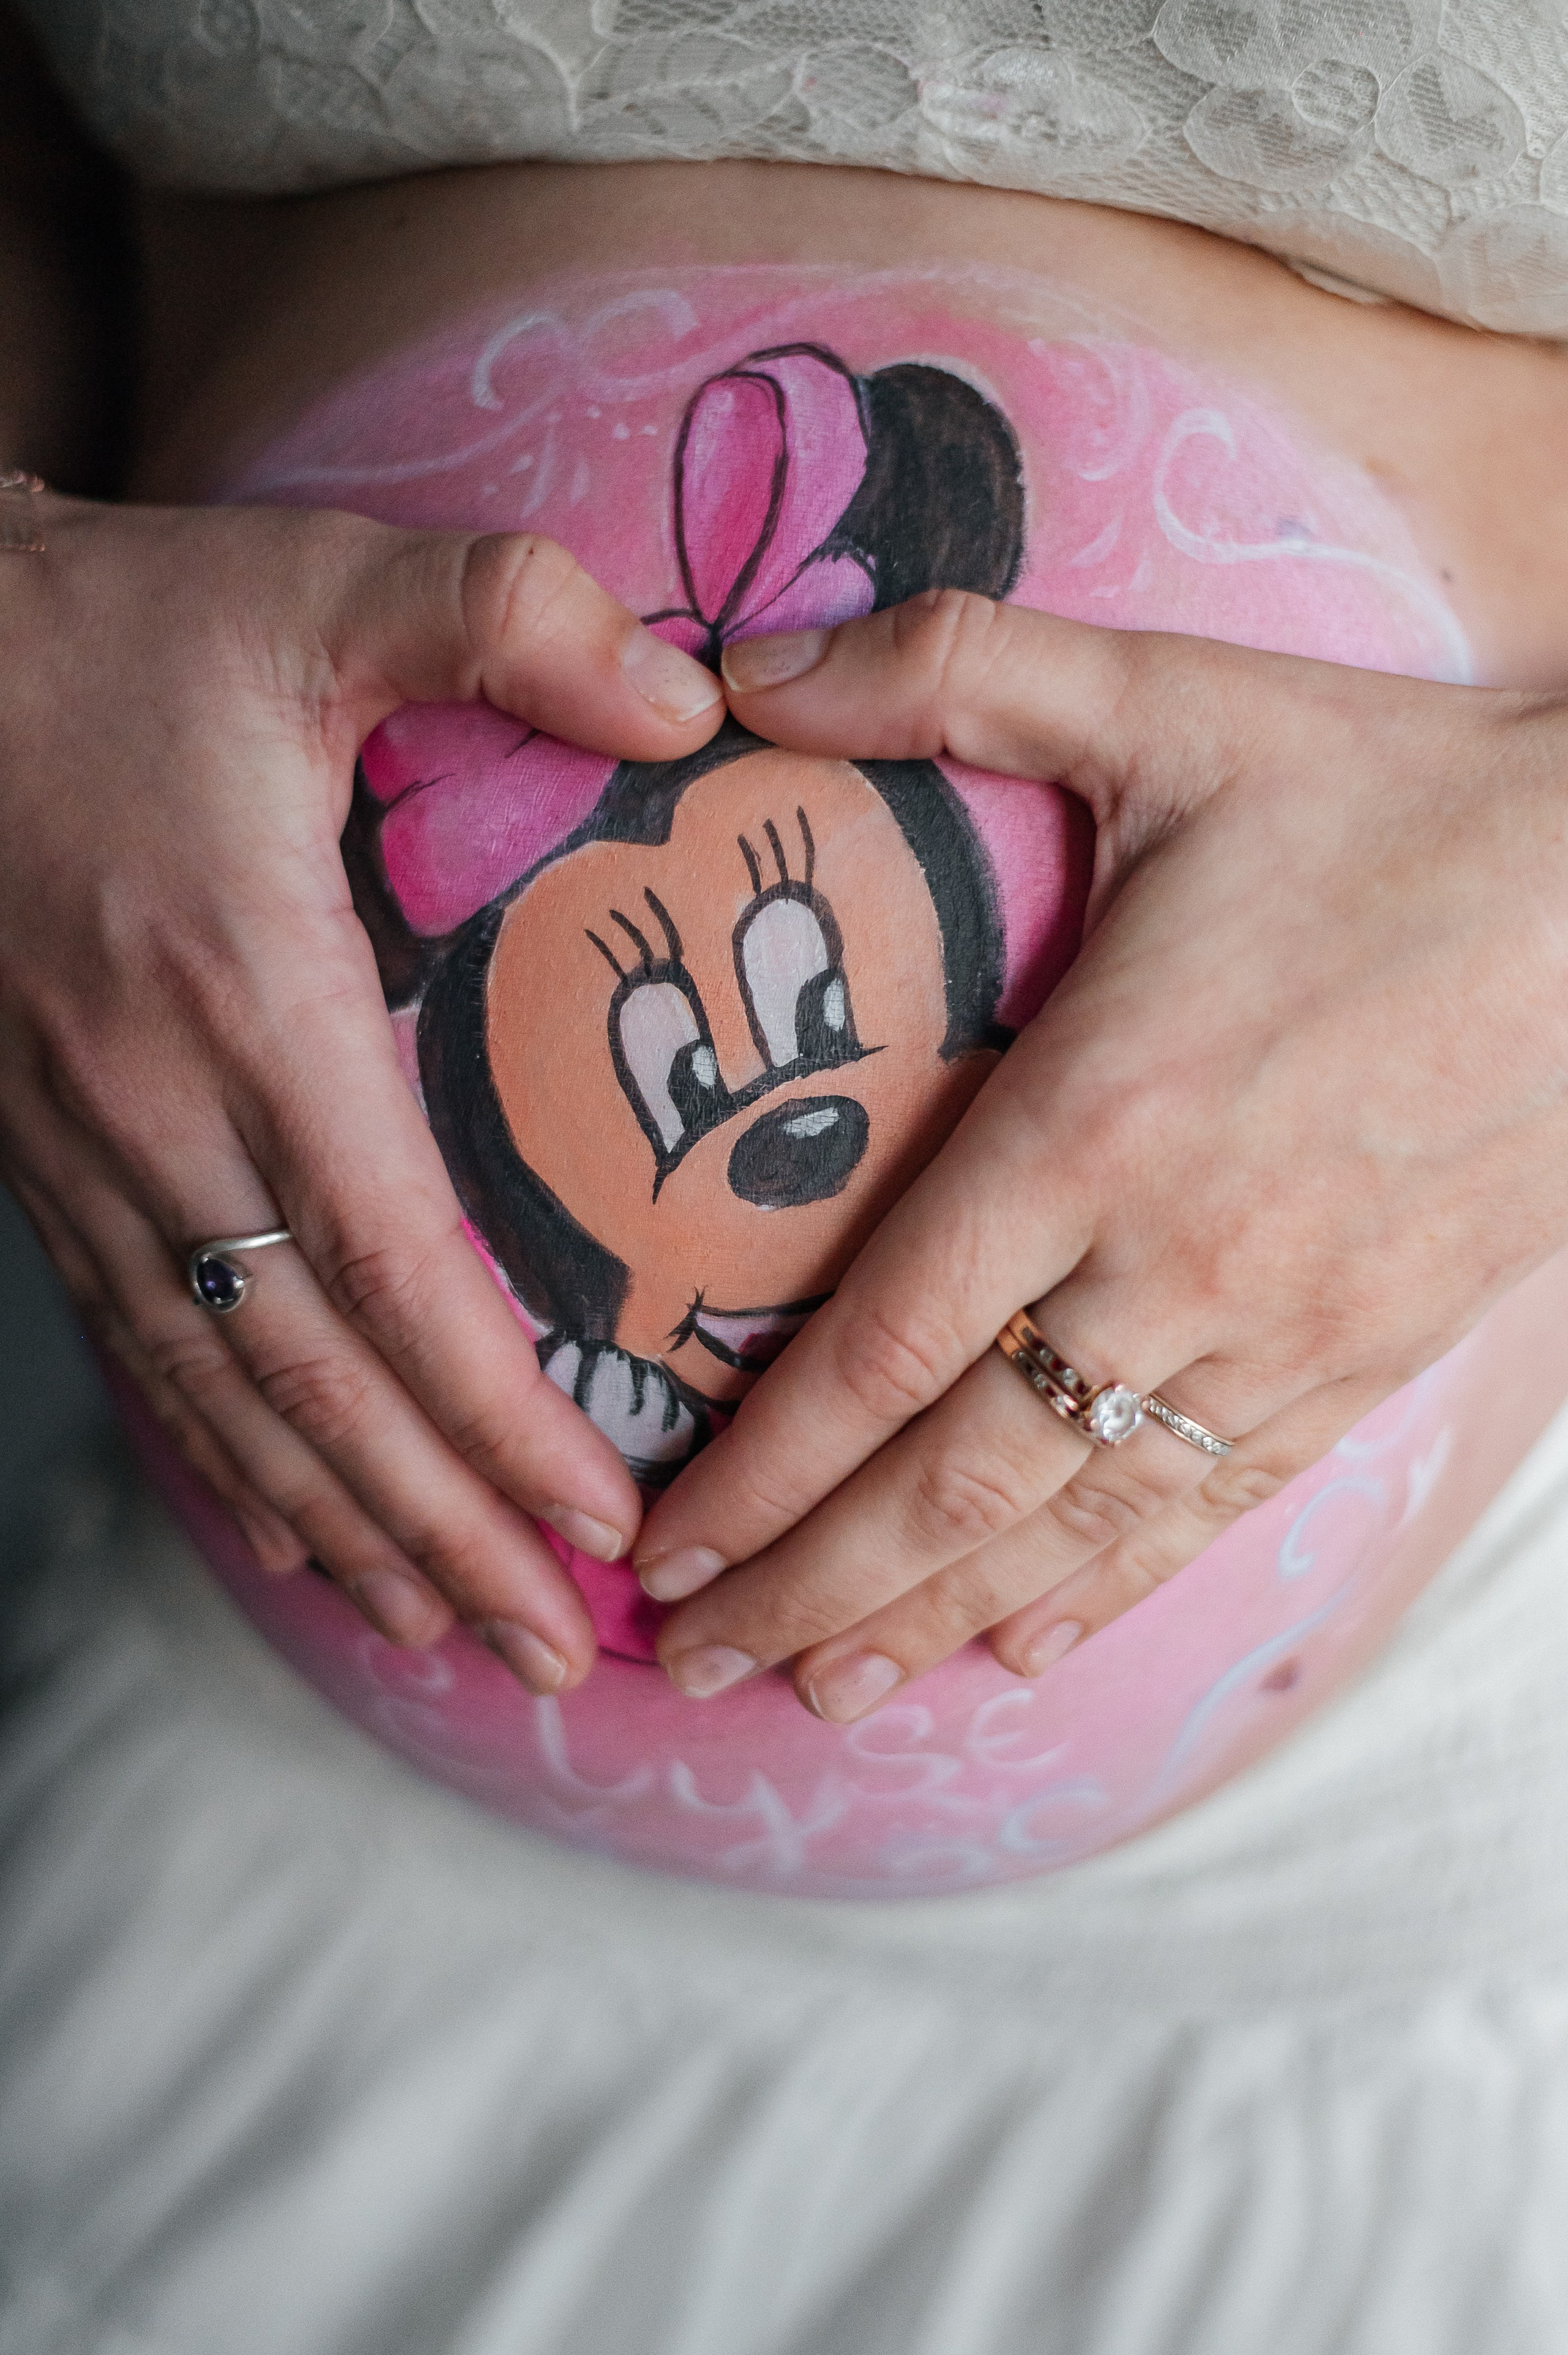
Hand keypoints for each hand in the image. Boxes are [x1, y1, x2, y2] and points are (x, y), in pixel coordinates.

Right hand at [0, 490, 722, 1689]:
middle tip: (559, 1653)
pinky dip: (229, 1466)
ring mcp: (84, 1159)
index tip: (602, 1520)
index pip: (388, 1268)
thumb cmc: (118, 631)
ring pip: (222, 1402)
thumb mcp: (313, 588)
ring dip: (343, 1534)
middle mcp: (158, 1118)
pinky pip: (146, 1354)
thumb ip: (506, 616)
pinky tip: (302, 1534)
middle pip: (313, 1387)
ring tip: (457, 1639)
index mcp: (245, 1004)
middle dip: (443, 1534)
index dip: (494, 1418)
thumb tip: (698, 700)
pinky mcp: (46, 1164)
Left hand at [633, 592, 1567, 1717]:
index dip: (761, 1469)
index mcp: (1097, 1119)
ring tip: (823, 1690)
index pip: (883, 1345)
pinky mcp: (1371, 1353)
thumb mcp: (1173, 700)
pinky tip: (1032, 1641)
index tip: (660, 1546)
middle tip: (686, 1663)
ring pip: (1077, 1522)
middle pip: (954, 1480)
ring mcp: (1282, 1326)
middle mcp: (1174, 1257)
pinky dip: (1112, 1585)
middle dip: (808, 1586)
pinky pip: (1216, 1504)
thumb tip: (734, 666)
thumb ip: (947, 672)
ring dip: (935, 1617)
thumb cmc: (1400, 797)